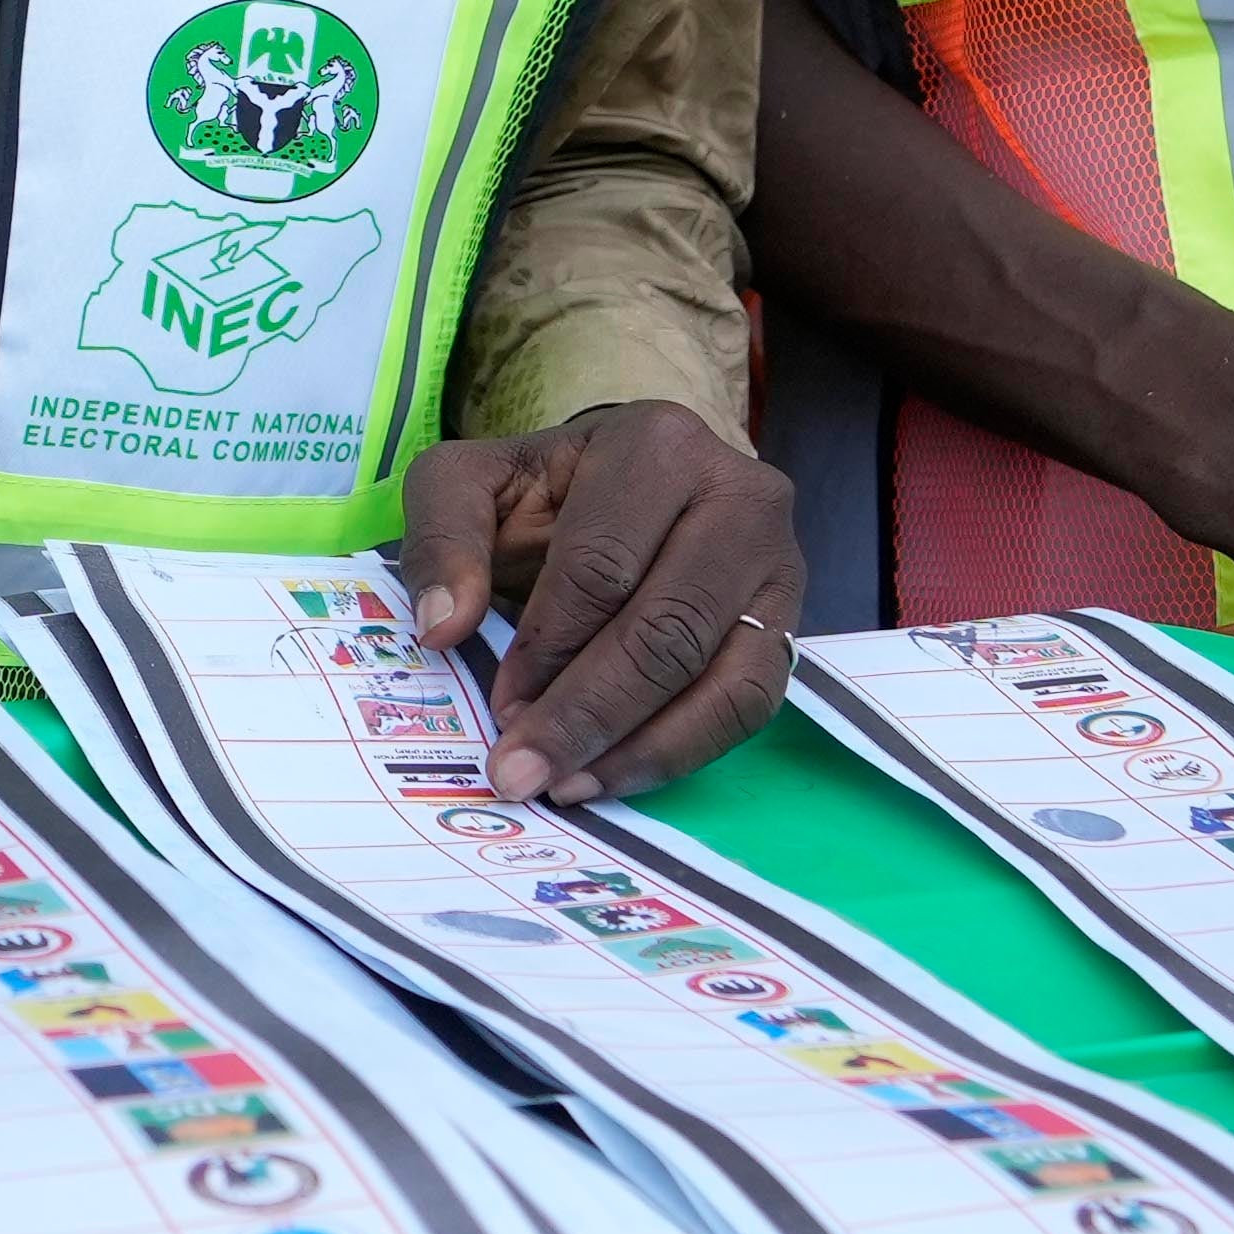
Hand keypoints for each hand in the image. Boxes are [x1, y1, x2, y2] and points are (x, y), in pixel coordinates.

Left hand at [393, 402, 800, 800]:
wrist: (626, 488)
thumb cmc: (545, 490)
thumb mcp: (468, 484)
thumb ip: (442, 539)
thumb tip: (443, 629)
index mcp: (656, 448)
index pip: (602, 566)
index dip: (549, 647)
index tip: (501, 706)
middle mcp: (740, 498)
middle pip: (668, 629)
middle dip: (589, 712)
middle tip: (524, 772)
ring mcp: (779, 566)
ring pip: (726, 679)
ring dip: (641, 748)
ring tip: (569, 786)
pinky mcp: (790, 625)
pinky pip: (751, 705)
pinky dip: (681, 752)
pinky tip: (616, 773)